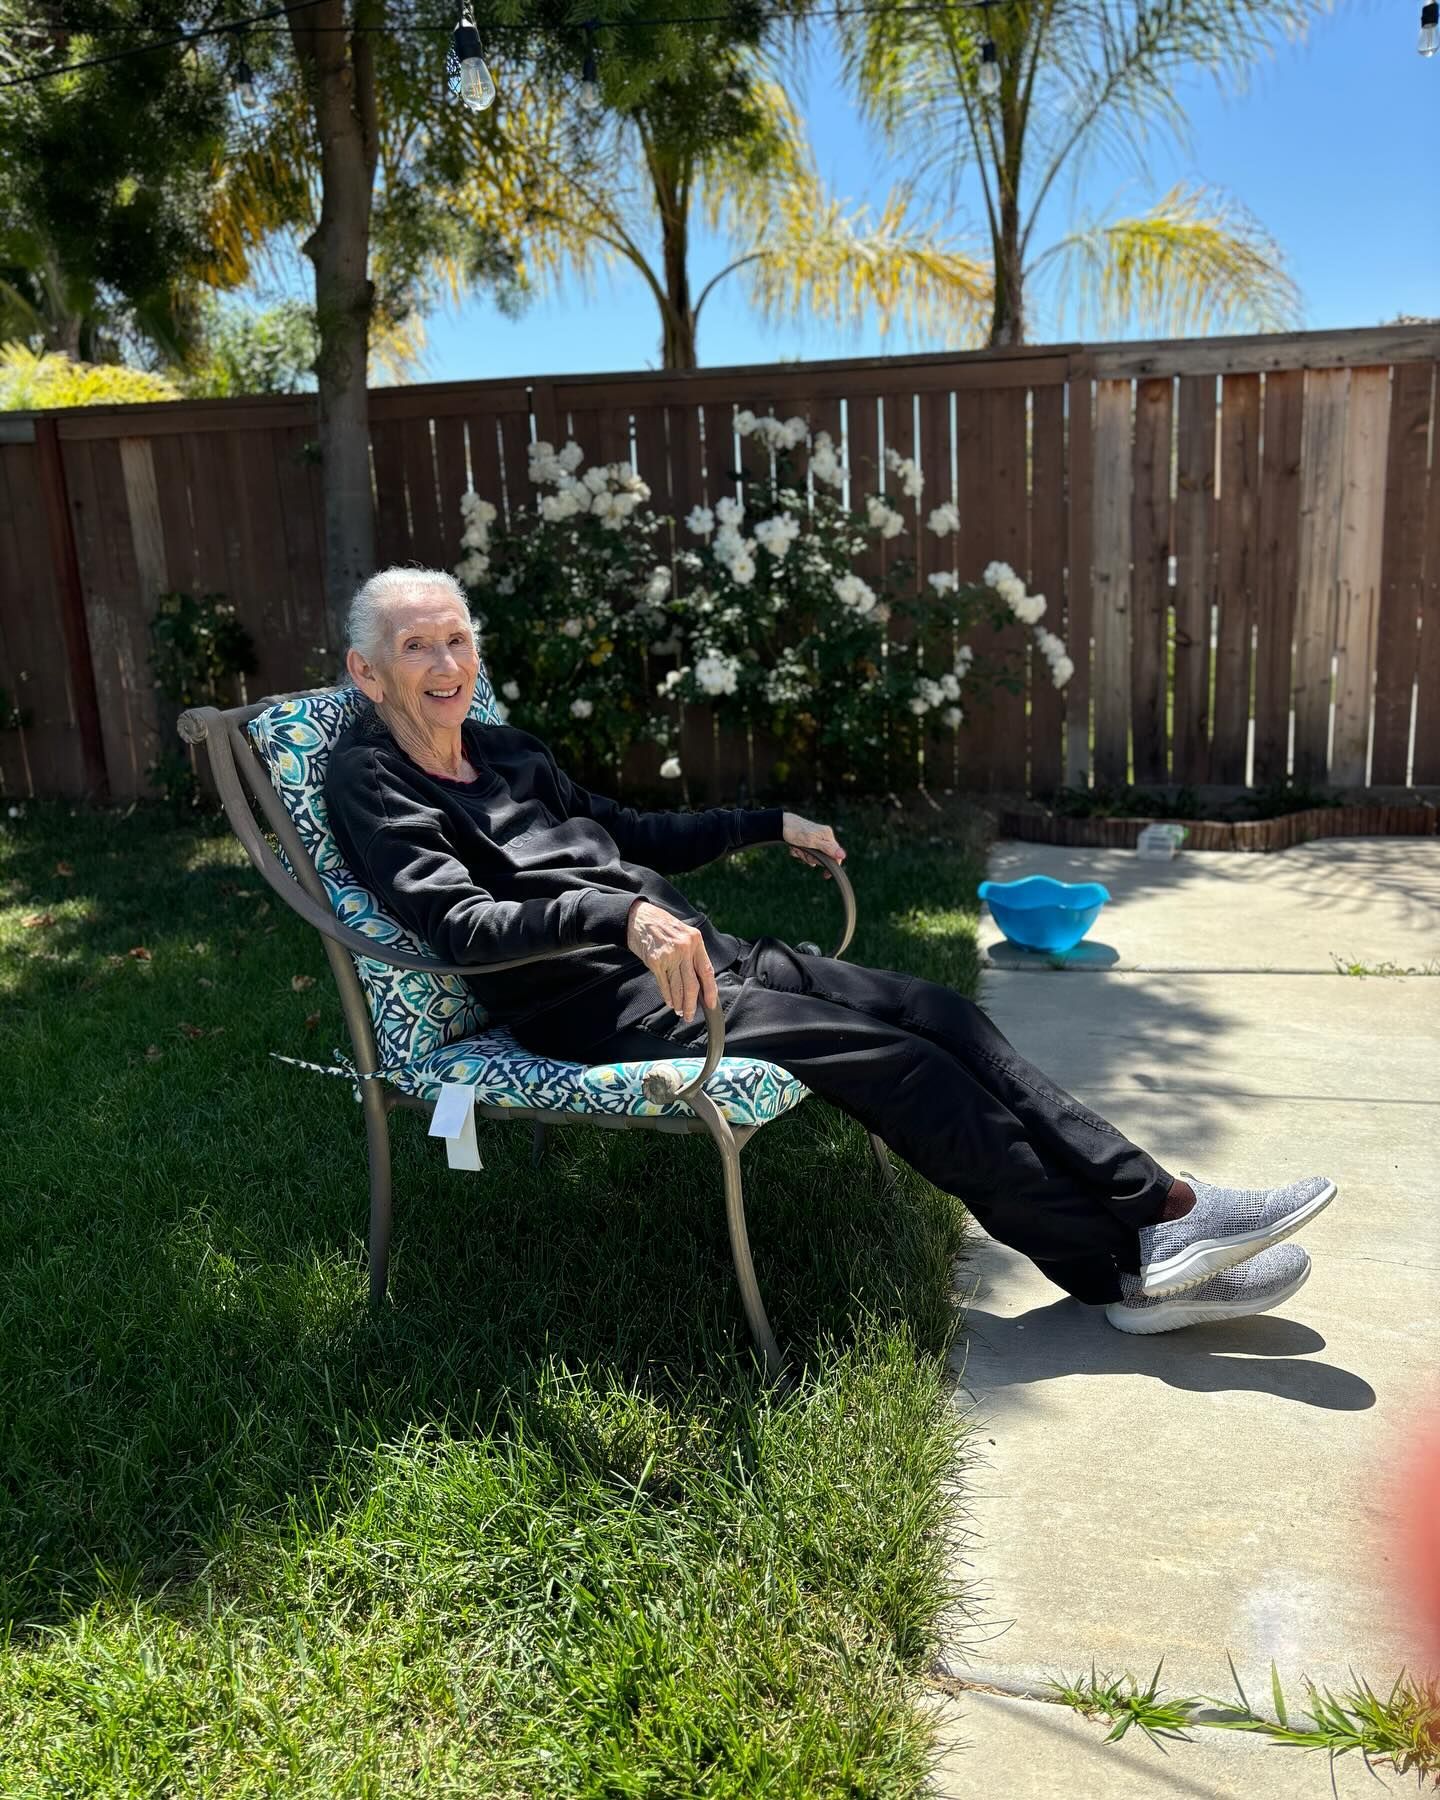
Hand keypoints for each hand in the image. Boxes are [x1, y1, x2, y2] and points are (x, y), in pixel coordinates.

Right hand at [626, 899, 717, 1023]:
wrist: (640, 918)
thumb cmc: (663, 926)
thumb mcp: (684, 934)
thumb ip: (693, 954)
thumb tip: (700, 982)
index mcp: (695, 940)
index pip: (706, 971)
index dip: (710, 991)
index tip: (710, 1004)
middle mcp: (684, 948)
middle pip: (692, 984)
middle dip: (692, 1004)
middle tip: (690, 1015)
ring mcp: (669, 955)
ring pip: (678, 987)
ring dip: (679, 1003)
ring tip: (680, 1011)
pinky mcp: (655, 961)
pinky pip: (664, 984)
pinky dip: (668, 996)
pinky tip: (670, 1003)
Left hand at [782, 812, 846, 879]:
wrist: (781, 825)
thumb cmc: (797, 831)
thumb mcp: (812, 841)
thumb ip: (828, 848)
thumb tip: (843, 855)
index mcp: (827, 836)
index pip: (835, 855)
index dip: (831, 866)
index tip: (825, 876)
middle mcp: (823, 838)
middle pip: (822, 858)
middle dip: (810, 858)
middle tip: (802, 851)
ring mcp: (815, 840)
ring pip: (812, 857)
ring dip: (803, 855)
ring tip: (797, 848)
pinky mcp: (807, 842)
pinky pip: (805, 854)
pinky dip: (798, 853)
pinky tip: (794, 848)